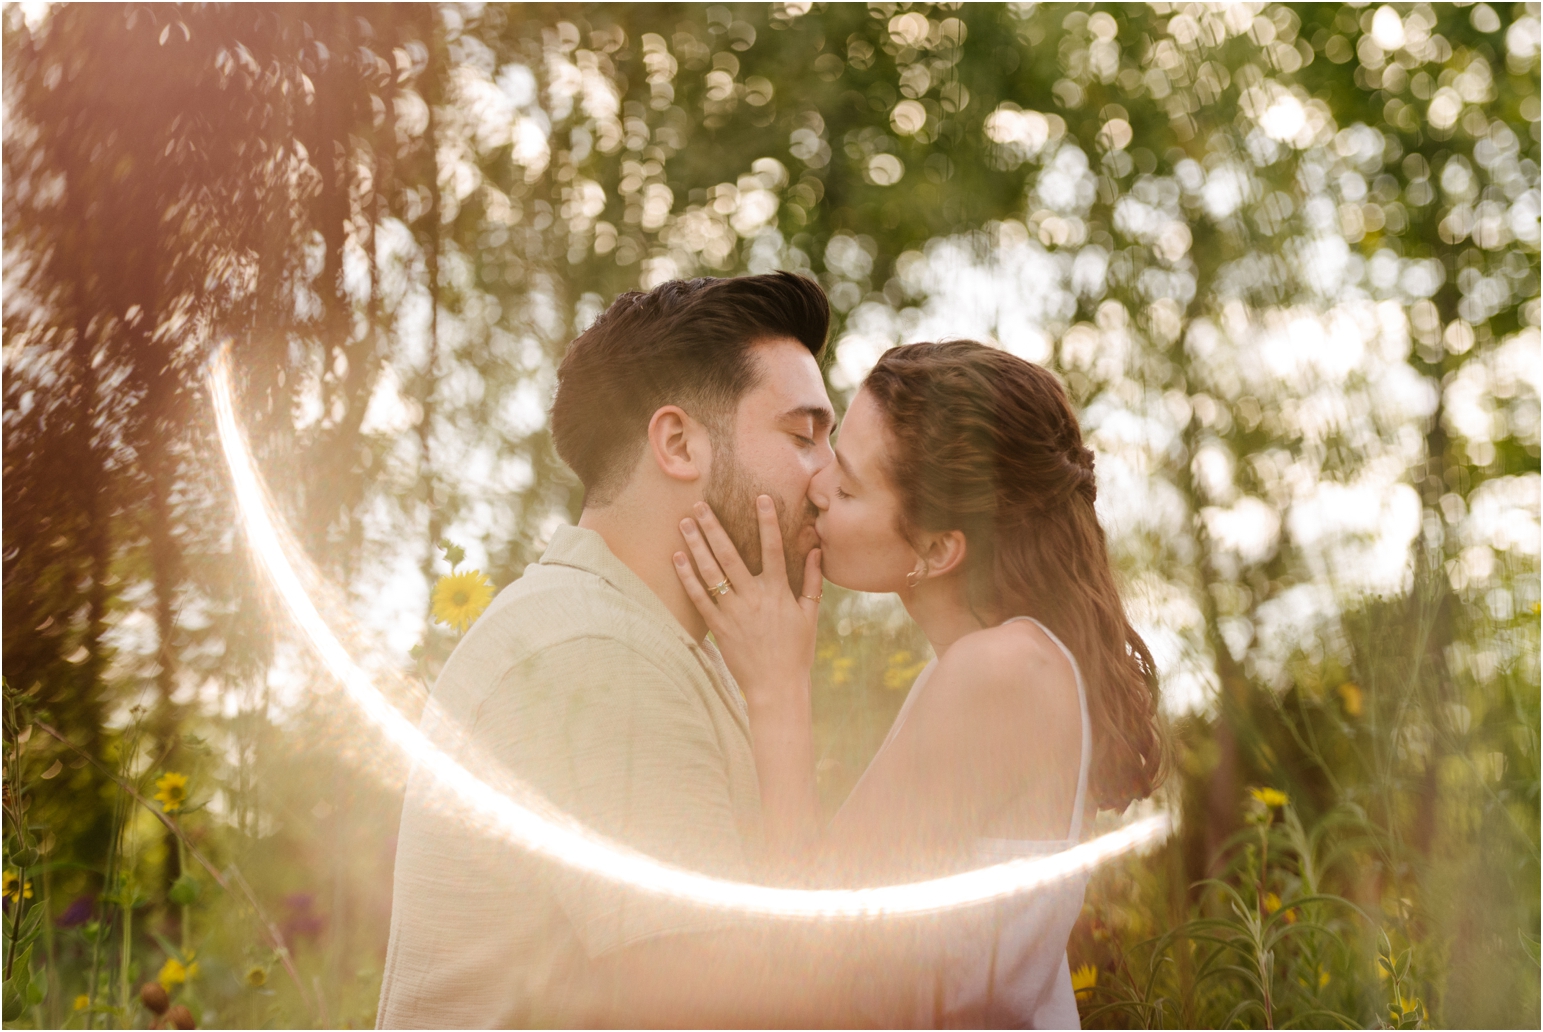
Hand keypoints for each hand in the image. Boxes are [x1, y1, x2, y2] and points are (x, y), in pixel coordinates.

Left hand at [672, 495, 821, 707]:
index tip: (760, 498)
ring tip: (683, 524)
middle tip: (699, 505)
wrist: (777, 686)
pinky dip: (687, 577)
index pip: (773, 549)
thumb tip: (816, 551)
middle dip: (713, 527)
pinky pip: (699, 598)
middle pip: (730, 554)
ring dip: (696, 545)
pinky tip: (677, 558)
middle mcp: (754, 597)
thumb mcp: (810, 615)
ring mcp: (734, 612)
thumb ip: (812, 581)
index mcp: (778, 592)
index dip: (767, 522)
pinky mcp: (718, 627)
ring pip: (711, 572)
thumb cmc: (796, 651)